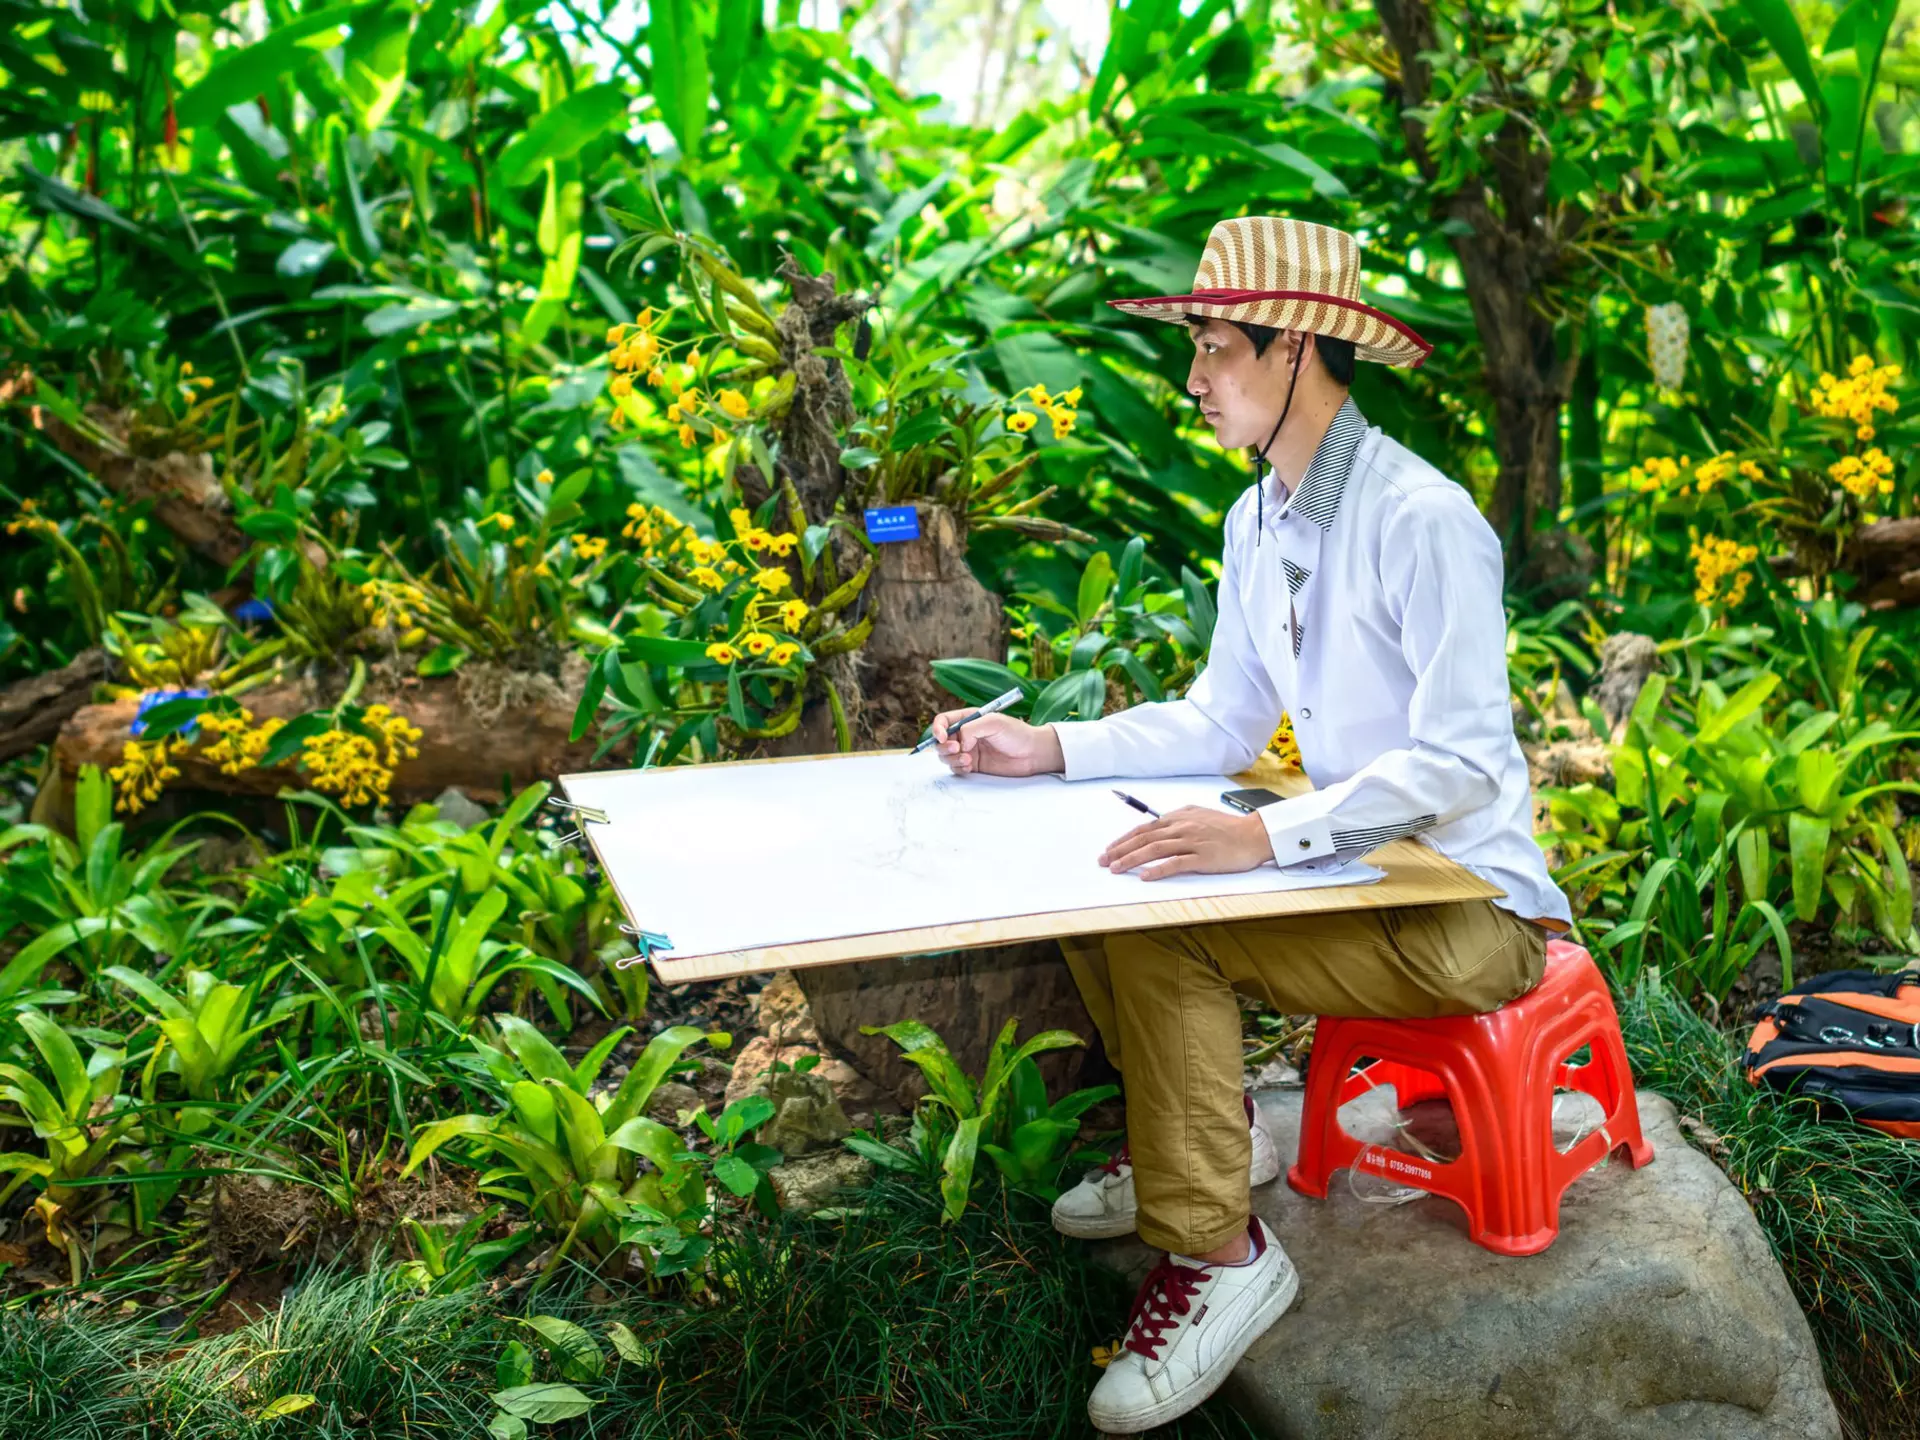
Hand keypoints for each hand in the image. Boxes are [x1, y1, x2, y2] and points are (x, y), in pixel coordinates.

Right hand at [930, 710, 1063, 776]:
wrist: (1032, 754)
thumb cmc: (1017, 733)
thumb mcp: (993, 722)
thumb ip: (971, 729)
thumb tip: (959, 743)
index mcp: (969, 719)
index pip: (944, 721)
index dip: (938, 728)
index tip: (942, 737)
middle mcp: (966, 735)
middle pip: (941, 741)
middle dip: (944, 746)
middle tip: (958, 749)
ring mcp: (969, 751)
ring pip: (946, 756)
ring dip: (951, 758)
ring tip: (968, 759)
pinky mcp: (974, 766)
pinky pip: (956, 768)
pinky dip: (958, 768)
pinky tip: (970, 767)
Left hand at [1100, 805, 1274, 879]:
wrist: (1253, 835)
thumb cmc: (1227, 828)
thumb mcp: (1199, 815)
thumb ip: (1179, 820)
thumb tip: (1159, 826)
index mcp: (1179, 817)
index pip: (1144, 828)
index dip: (1124, 839)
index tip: (1109, 849)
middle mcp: (1182, 827)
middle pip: (1144, 838)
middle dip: (1120, 850)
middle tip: (1104, 861)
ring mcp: (1192, 842)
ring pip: (1155, 850)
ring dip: (1132, 860)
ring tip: (1116, 869)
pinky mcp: (1203, 857)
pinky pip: (1176, 863)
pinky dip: (1158, 870)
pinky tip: (1145, 877)